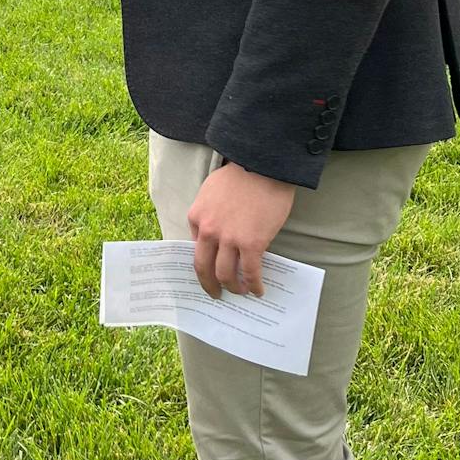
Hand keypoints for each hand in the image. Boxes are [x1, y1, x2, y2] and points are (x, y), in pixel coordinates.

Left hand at [185, 162, 296, 298]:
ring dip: (232, 288)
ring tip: (240, 291)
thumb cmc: (240, 175)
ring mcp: (229, 239)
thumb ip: (207, 214)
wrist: (263, 165)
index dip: (204, 263)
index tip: (209, 271)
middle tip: (215, 294)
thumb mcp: (210, 191)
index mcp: (196, 217)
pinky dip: (253, 285)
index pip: (195, 248)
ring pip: (225, 274)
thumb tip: (213, 236)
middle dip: (208, 285)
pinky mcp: (252, 243)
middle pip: (203, 267)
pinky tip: (258, 290)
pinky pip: (250, 272)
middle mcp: (208, 231)